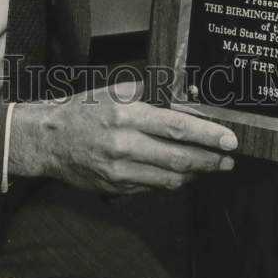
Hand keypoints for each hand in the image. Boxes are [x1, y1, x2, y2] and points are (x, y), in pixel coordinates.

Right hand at [9, 81, 236, 193]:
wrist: (49, 140)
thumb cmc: (82, 110)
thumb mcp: (113, 91)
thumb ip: (147, 93)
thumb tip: (181, 97)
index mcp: (126, 115)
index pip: (177, 127)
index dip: (207, 135)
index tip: (229, 139)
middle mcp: (125, 145)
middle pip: (179, 158)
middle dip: (210, 160)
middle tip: (229, 158)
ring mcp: (120, 171)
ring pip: (169, 178)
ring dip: (195, 174)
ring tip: (211, 166)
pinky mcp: (116, 187)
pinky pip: (152, 187)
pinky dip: (172, 181)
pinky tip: (183, 173)